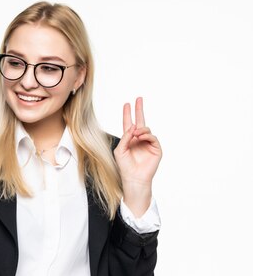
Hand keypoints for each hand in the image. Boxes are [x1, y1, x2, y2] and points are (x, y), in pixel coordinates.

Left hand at [114, 97, 161, 215]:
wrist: (134, 177)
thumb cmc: (125, 166)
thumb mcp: (120, 150)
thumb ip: (125, 137)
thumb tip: (134, 126)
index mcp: (129, 140)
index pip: (129, 124)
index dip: (128, 114)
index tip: (127, 104)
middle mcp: (139, 140)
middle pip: (140, 121)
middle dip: (139, 109)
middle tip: (138, 98)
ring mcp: (148, 144)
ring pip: (146, 129)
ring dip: (140, 129)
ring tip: (136, 133)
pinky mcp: (156, 149)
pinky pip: (152, 137)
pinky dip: (146, 135)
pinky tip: (140, 137)